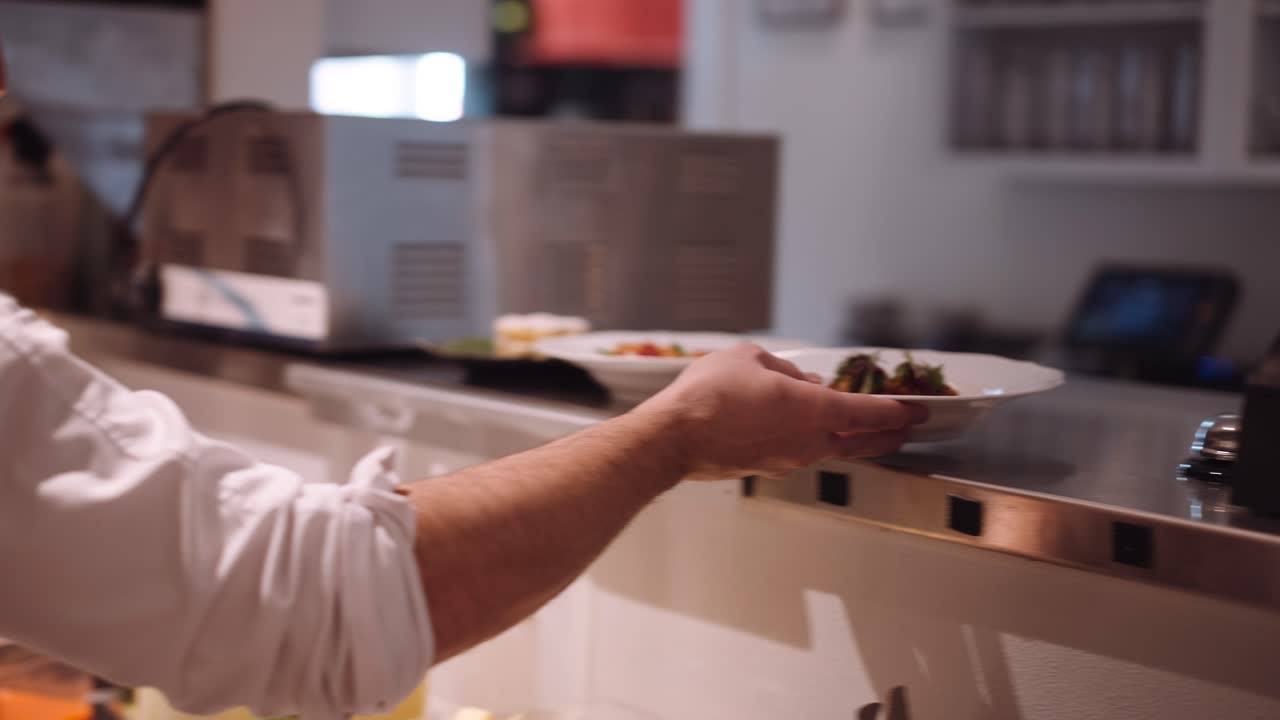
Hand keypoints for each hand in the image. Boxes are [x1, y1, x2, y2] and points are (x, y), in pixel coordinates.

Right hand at [634, 344, 928, 480]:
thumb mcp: (748, 359)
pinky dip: (813, 439)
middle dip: (887, 435)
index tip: (919, 411)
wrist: (673, 438)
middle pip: (860, 441)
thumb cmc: (709, 395)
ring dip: (848, 436)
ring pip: (830, 448)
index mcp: (813, 410)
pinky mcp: (766, 467)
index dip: (899, 411)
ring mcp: (787, 459)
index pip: (870, 412)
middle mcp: (808, 441)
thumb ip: (780, 367)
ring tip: (858, 426)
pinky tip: (803, 427)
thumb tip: (793, 379)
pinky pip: (800, 450)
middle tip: (905, 430)